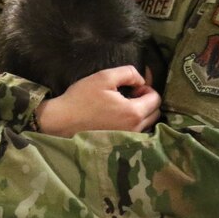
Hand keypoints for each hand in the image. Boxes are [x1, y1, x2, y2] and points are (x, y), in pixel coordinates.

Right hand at [37, 66, 160, 137]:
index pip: (156, 99)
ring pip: (147, 124)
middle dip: (147, 101)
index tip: (132, 87)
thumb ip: (128, 73)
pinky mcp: (120, 144)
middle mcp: (135, 129)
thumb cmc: (81, 98)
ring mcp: (128, 139)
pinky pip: (137, 133)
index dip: (147, 89)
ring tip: (123, 106)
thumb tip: (141, 80)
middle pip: (155, 113)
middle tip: (129, 95)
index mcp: (134, 112)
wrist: (62, 121)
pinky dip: (134, 124)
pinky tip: (118, 117)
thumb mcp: (104, 77)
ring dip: (141, 113)